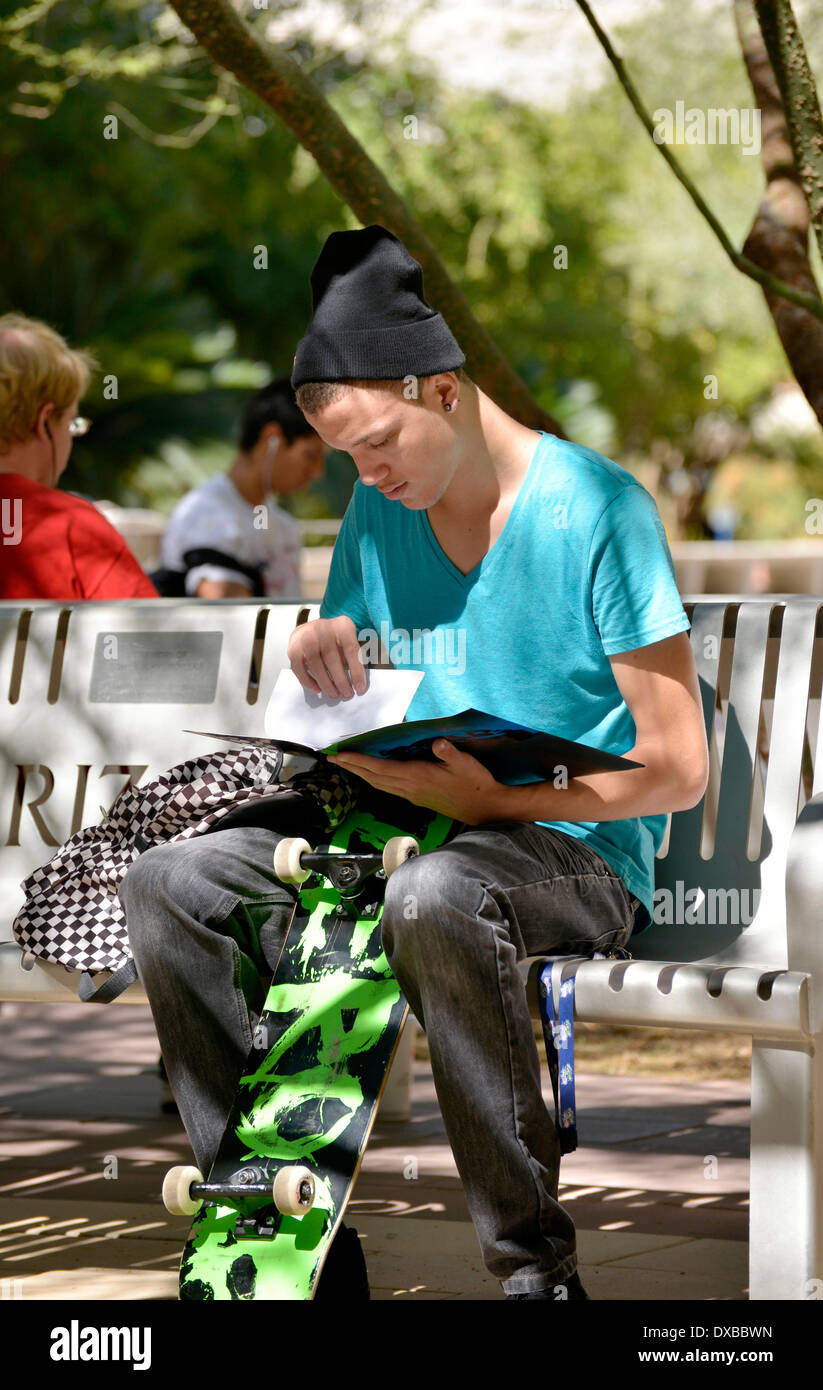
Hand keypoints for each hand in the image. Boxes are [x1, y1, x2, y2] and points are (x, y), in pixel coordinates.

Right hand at [287, 615, 366, 698]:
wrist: (310, 628)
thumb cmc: (334, 638)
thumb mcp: (349, 639)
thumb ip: (355, 655)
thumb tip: (358, 681)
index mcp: (341, 626)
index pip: (351, 650)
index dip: (356, 670)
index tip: (360, 687)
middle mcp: (322, 629)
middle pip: (332, 658)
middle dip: (341, 680)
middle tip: (347, 694)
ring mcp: (305, 638)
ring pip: (315, 664)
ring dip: (326, 683)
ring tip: (334, 694)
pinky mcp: (293, 648)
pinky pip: (299, 668)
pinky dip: (308, 681)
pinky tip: (317, 689)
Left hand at [327, 739, 507, 823]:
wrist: (485, 808)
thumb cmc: (475, 783)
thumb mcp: (465, 763)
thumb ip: (449, 752)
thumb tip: (436, 742)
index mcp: (417, 776)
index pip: (379, 768)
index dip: (358, 761)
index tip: (340, 755)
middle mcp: (409, 788)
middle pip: (373, 777)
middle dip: (352, 767)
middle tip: (332, 758)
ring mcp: (412, 795)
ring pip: (379, 784)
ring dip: (361, 774)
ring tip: (347, 764)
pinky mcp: (417, 798)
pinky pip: (389, 787)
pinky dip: (375, 778)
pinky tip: (373, 774)